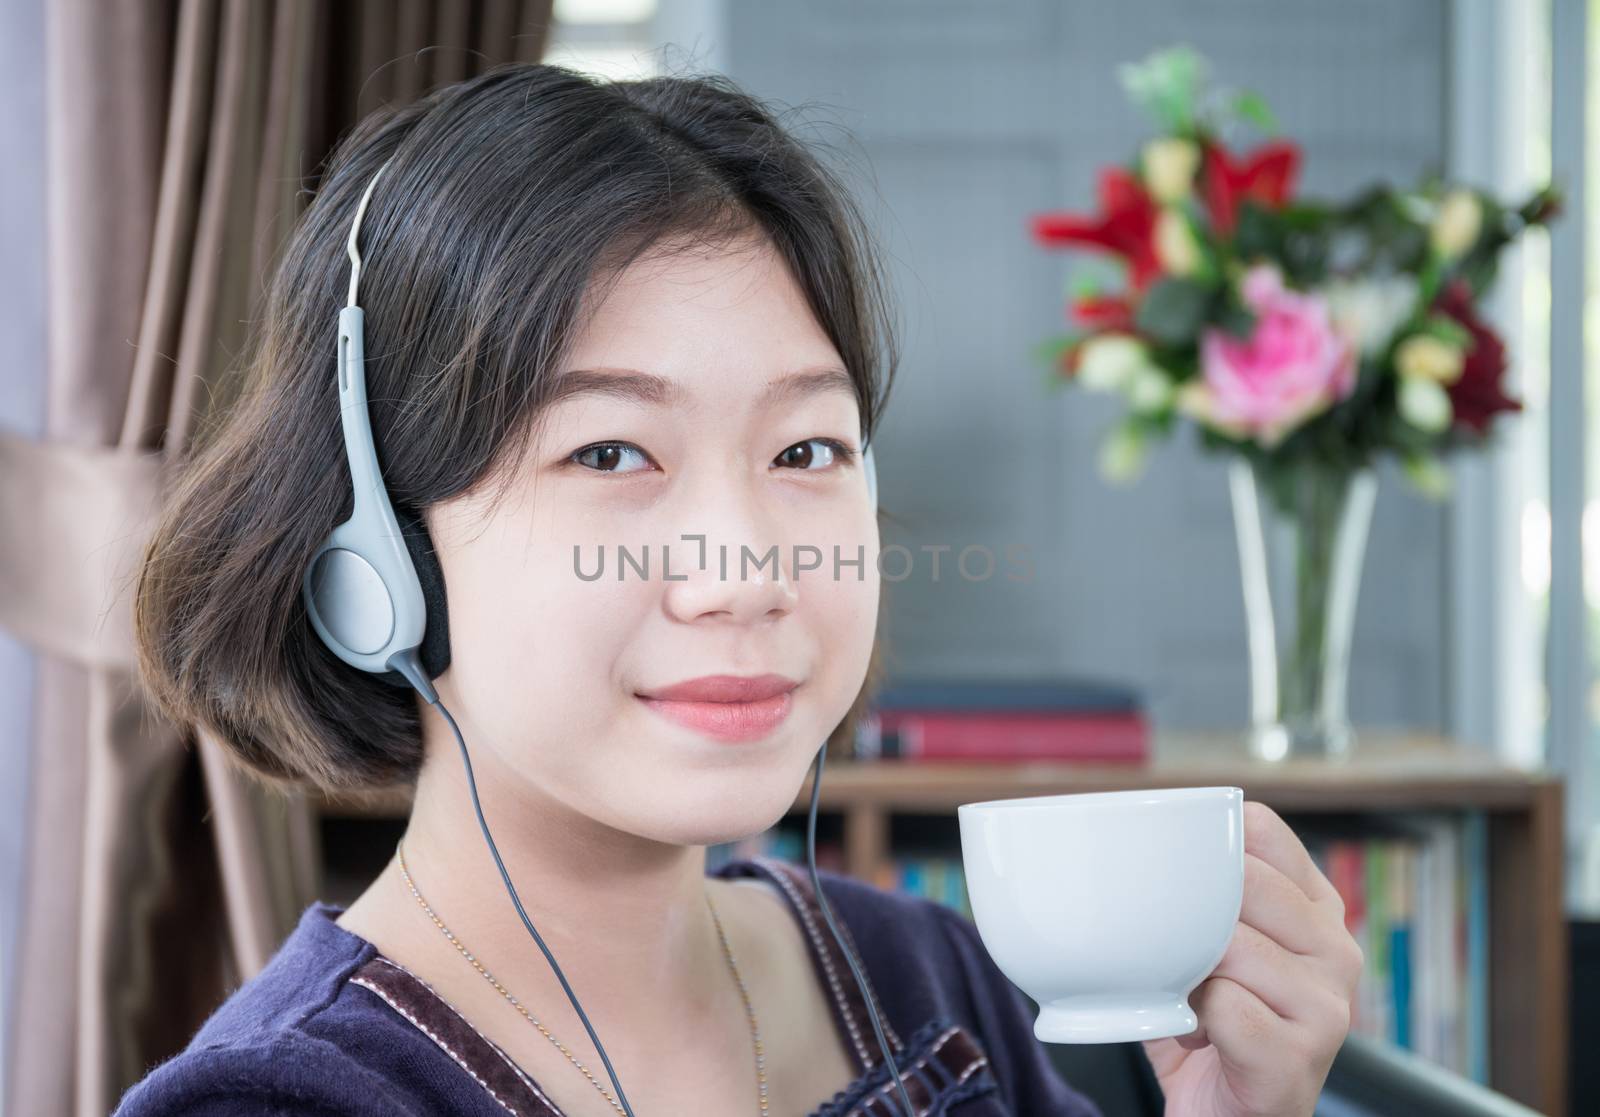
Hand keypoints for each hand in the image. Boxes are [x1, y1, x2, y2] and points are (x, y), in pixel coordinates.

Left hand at [1141, 801, 1362, 1116]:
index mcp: (1316, 907)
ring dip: (1187, 973)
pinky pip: (1224, 1005)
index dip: (1203, 842)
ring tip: (1191, 1000)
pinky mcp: (1300, 1055)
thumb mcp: (1209, 944)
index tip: (1171, 872)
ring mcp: (1328, 1004)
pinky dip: (1192, 1019)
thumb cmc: (1208, 1023)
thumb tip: (1121, 836)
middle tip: (1179, 957)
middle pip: (1242, 882)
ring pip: (1228, 944)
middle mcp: (1336, 948)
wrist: (1224, 1116)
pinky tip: (1201, 1035)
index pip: (1260, 829)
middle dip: (1187, 916)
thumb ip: (1193, 892)